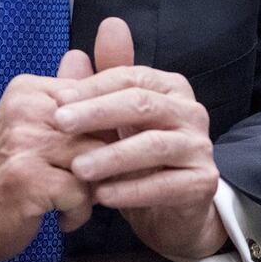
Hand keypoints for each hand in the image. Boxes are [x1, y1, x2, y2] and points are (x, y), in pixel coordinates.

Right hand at [0, 56, 102, 261]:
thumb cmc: (8, 172)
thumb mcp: (35, 127)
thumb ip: (71, 101)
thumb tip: (107, 62)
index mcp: (29, 91)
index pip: (96, 95)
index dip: (108, 130)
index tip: (92, 152)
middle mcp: (25, 110)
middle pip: (100, 128)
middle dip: (104, 161)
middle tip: (85, 180)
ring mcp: (25, 143)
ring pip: (95, 159)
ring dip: (91, 188)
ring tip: (72, 198)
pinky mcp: (28, 179)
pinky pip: (82, 191)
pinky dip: (79, 211)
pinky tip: (62, 215)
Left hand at [51, 18, 227, 259]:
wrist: (174, 209)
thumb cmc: (140, 159)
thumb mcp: (117, 123)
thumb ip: (98, 88)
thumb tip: (74, 52)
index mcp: (170, 88)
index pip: (132, 77)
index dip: (94, 87)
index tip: (57, 101)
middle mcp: (190, 112)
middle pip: (143, 104)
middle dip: (98, 112)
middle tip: (60, 124)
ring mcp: (200, 147)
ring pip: (155, 145)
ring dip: (112, 156)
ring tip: (77, 168)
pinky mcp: (203, 182)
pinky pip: (166, 185)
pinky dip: (132, 190)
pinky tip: (102, 196)